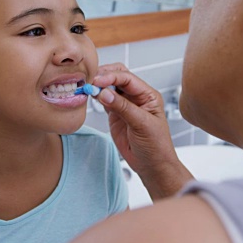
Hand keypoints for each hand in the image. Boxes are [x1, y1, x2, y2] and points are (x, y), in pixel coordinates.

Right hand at [93, 63, 192, 199]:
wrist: (153, 166)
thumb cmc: (156, 146)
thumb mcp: (142, 125)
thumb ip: (123, 108)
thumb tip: (104, 93)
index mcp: (148, 95)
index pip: (127, 78)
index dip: (111, 77)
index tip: (97, 81)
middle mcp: (136, 97)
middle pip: (118, 76)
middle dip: (103, 76)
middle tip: (89, 82)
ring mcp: (125, 105)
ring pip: (109, 87)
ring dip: (98, 86)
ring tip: (87, 88)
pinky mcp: (115, 115)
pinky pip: (104, 100)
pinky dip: (96, 96)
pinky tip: (89, 96)